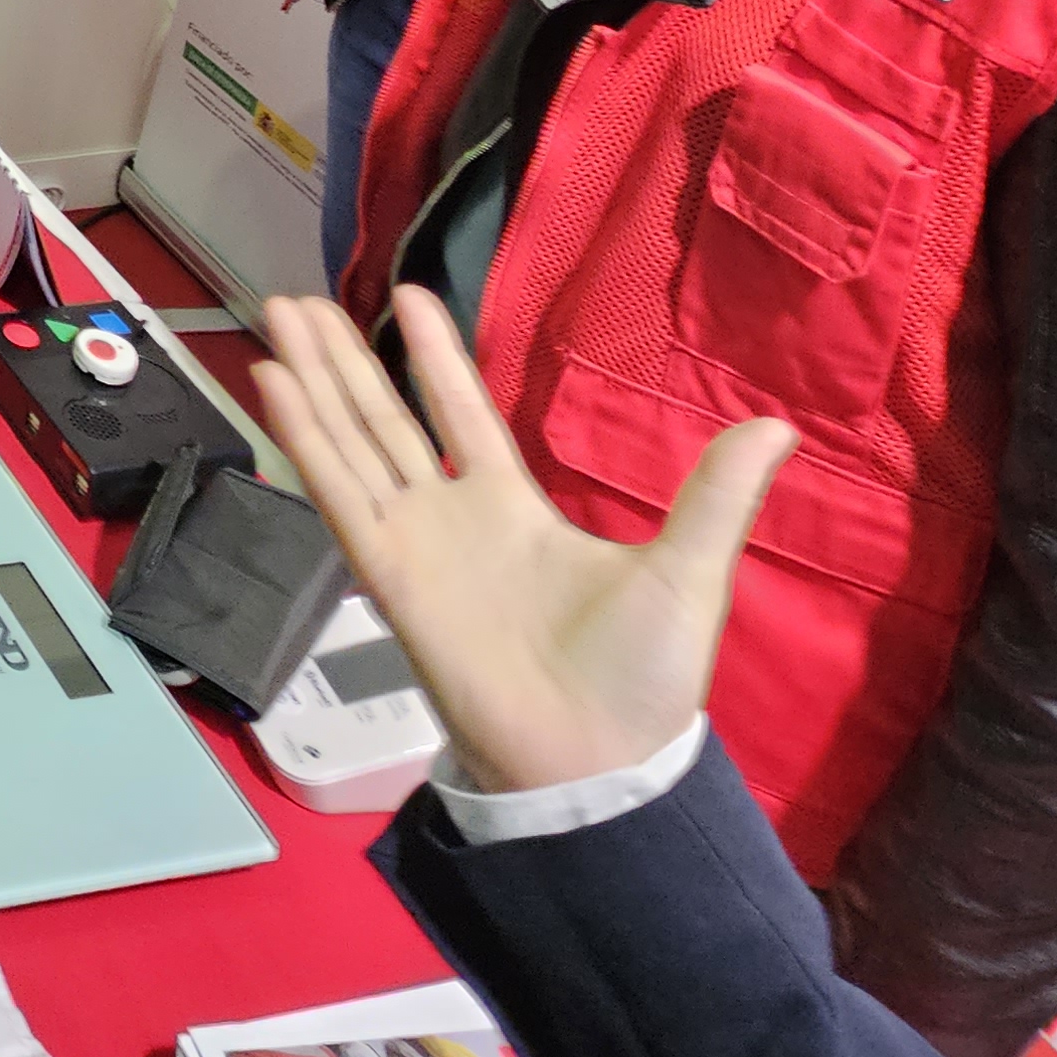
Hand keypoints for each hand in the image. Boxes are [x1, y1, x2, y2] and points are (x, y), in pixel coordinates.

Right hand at [249, 286, 795, 795]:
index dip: (436, 359)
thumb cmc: (641, 678)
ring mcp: (413, 542)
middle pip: (383, 419)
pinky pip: (337, 491)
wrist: (597, 760)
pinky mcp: (387, 572)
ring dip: (313, 379)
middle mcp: (451, 518)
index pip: (461, 417)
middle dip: (344, 359)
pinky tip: (276, 384)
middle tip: (299, 297)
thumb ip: (717, 494)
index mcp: (514, 511)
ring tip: (278, 313)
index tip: (409, 296)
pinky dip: (304, 437)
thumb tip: (779, 425)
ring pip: (349, 441)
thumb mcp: (690, 571)